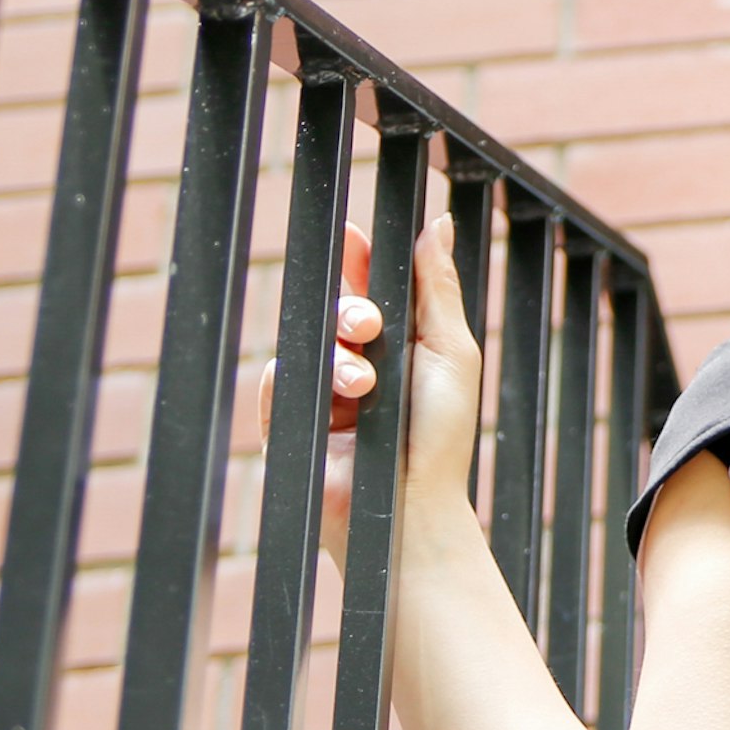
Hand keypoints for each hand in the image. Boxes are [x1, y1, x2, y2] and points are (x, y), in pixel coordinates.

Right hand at [259, 212, 488, 573]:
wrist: (410, 506)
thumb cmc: (441, 435)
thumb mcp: (450, 351)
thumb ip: (437, 287)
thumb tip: (437, 223)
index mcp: (400, 342)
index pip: (371, 287)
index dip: (357, 259)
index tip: (350, 235)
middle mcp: (360, 361)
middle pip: (335, 307)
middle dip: (351, 307)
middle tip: (369, 324)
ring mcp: (324, 390)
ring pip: (308, 340)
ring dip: (340, 356)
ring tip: (366, 385)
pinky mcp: (292, 419)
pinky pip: (278, 377)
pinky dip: (303, 380)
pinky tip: (338, 399)